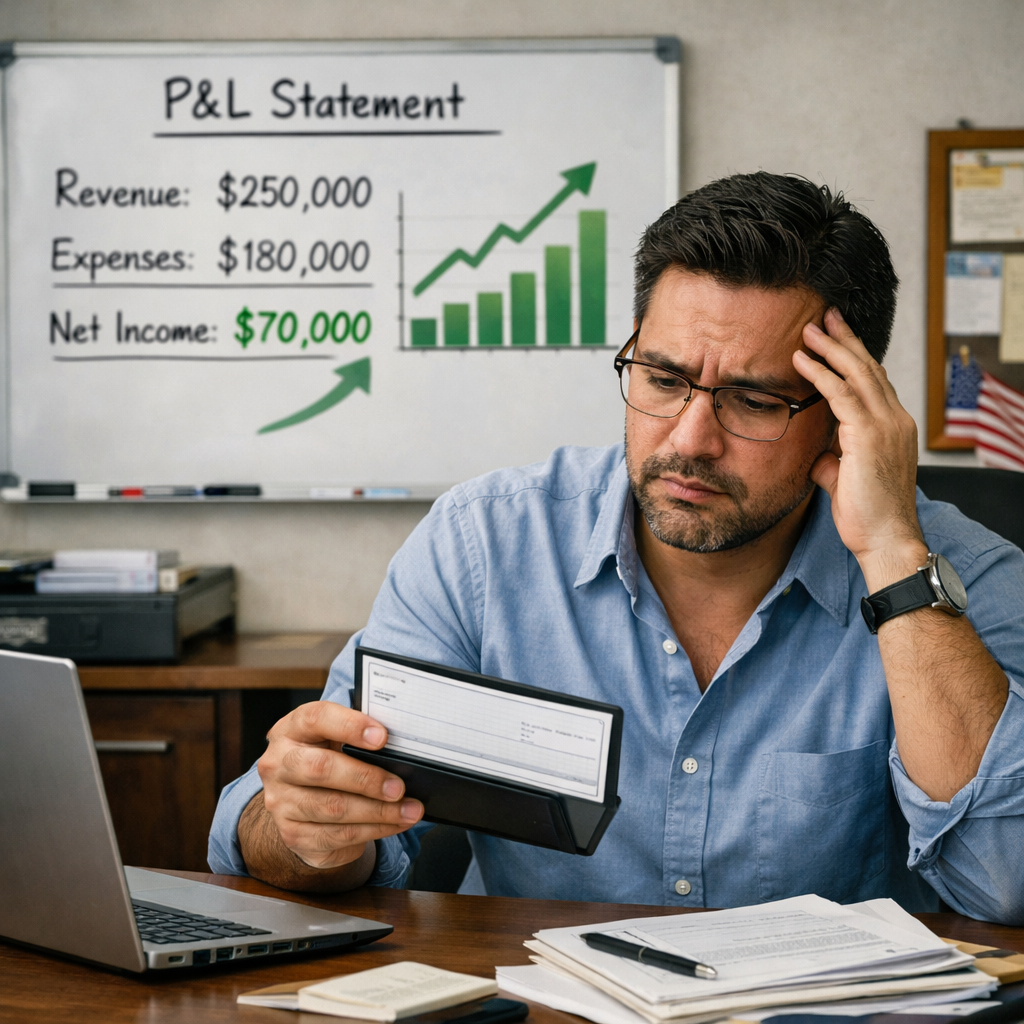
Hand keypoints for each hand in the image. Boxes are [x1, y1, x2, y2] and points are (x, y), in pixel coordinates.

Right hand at [257, 701, 422, 870]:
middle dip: (366, 779)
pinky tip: (394, 824)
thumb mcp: (335, 739)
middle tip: (399, 787)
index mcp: (292, 729)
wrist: (300, 800)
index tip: (382, 737)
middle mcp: (279, 764)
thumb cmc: (327, 759)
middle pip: (320, 768)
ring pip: (333, 808)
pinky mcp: (292, 834)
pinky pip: (337, 835)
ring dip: (378, 811)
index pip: (317, 718)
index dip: (350, 726)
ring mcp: (281, 801)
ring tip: (408, 810)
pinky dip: (372, 830)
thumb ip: (359, 738)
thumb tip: (400, 748)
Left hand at [793, 308, 925, 590]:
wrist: (885, 540)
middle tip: (824, 316)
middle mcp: (895, 420)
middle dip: (844, 340)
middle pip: (868, 367)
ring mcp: (886, 425)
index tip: (835, 337)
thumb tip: (818, 457)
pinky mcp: (869, 435)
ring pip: (857, 373)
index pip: (873, 381)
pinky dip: (820, 374)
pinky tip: (801, 360)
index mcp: (893, 427)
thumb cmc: (867, 516)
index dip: (854, 357)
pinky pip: (842, 394)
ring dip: (831, 348)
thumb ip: (833, 462)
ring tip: (809, 329)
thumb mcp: (845, 481)